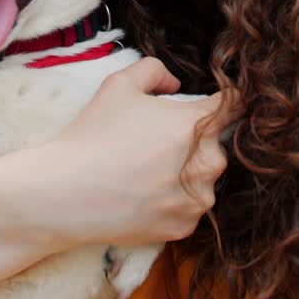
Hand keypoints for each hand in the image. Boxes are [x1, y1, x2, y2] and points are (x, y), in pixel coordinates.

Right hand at [38, 57, 233, 246]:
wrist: (66, 193)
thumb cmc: (93, 135)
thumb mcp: (120, 84)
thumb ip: (155, 71)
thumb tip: (175, 84)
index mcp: (198, 123)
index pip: (233, 105)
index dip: (222, 101)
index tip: (208, 105)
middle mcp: (208, 162)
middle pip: (215, 145)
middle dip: (193, 141)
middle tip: (155, 144)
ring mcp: (198, 199)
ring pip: (203, 179)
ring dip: (186, 173)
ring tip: (145, 173)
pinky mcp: (185, 227)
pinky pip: (189, 208)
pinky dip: (173, 201)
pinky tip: (143, 195)